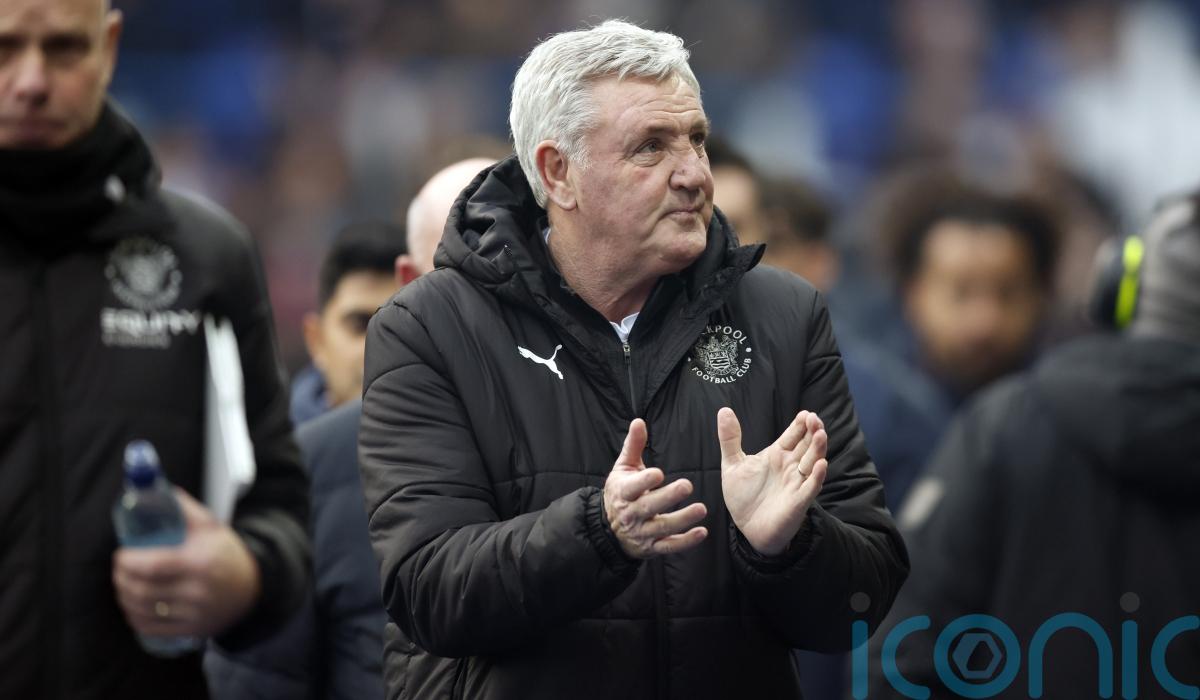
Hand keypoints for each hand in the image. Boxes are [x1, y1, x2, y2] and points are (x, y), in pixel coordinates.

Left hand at [113, 489, 260, 638]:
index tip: (121, 554)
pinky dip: (135, 618)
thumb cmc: (227, 552)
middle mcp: (197, 591)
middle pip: (143, 590)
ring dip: (125, 598)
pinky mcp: (191, 629)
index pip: (153, 566)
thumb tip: (154, 490)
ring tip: (123, 586)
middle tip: (119, 569)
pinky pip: (152, 628)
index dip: (128, 562)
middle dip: (122, 579)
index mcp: (200, 563)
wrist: (254, 585)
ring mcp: (194, 614)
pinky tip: (132, 607)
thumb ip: (184, 509)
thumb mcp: (212, 526)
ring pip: (144, 610)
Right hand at [603, 418, 707, 558]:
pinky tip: (702, 532)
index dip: (644, 481)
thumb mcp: (623, 468)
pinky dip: (685, 542)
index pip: (632, 487)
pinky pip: (669, 546)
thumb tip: (639, 421)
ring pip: (662, 528)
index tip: (659, 473)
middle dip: (668, 497)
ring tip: (701, 509)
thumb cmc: (621, 492)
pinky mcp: (652, 547)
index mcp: (623, 492)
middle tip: (688, 485)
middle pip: (649, 506)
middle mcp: (631, 514)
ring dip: (682, 519)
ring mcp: (641, 532)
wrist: (609, 530)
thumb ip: (633, 446)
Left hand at [718, 407, 827, 555]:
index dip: (800, 425)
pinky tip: (821, 464)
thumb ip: (730, 439)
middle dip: (812, 431)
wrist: (747, 528)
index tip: (805, 413)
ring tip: (820, 434)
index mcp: (777, 455)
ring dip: (818, 448)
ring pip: (813, 462)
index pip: (793, 435)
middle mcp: (790, 466)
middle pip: (807, 445)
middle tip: (814, 418)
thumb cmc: (743, 496)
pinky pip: (811, 487)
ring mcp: (796, 483)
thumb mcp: (732, 464)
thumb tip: (724, 410)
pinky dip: (817, 476)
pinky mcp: (799, 501)